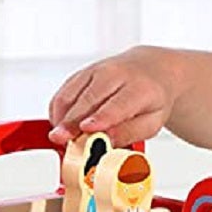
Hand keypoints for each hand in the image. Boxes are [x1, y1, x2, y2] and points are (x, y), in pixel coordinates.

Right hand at [48, 48, 175, 146]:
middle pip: (88, 99)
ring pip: (70, 94)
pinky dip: (58, 112)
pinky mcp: (80, 74)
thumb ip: (129, 132)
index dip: (100, 117)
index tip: (87, 128)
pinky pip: (63, 93)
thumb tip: (105, 141)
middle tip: (60, 139)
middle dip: (71, 120)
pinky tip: (63, 126)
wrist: (151, 69)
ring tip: (60, 138)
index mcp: (138, 88)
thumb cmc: (152, 98)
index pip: (116, 105)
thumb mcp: (153, 121)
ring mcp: (95, 71)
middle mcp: (114, 74)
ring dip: (61, 118)